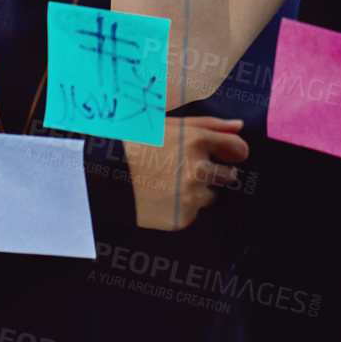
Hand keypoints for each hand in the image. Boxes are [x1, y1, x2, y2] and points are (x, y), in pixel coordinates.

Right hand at [125, 115, 248, 230]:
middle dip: (217, 172)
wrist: (101, 178)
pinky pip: (194, 212)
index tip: (228, 154)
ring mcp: (190, 195)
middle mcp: (198, 169)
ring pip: (212, 195)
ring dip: (199, 192)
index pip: (239, 148)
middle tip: (188, 170)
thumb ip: (209, 124)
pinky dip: (183, 207)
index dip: (234, 151)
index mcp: (197, 141)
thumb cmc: (136, 147)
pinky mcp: (182, 217)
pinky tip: (163, 198)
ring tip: (170, 184)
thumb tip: (239, 126)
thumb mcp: (170, 127)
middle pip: (230, 175)